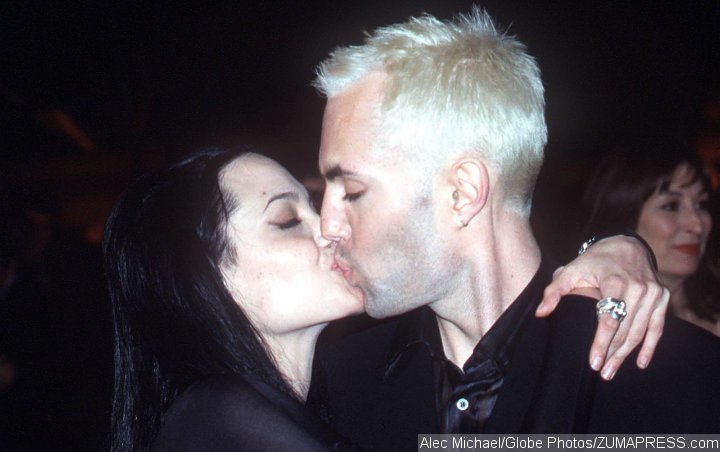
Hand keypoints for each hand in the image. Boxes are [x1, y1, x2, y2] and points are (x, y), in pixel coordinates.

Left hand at [536, 235, 668, 379]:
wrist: (626, 245)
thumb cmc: (594, 261)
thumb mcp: (570, 270)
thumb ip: (554, 291)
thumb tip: (540, 313)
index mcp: (615, 282)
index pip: (609, 320)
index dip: (601, 343)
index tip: (593, 362)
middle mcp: (638, 288)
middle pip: (625, 330)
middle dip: (612, 354)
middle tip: (602, 373)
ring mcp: (653, 293)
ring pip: (640, 332)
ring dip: (627, 355)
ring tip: (612, 371)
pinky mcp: (662, 297)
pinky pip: (657, 327)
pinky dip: (650, 346)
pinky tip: (641, 363)